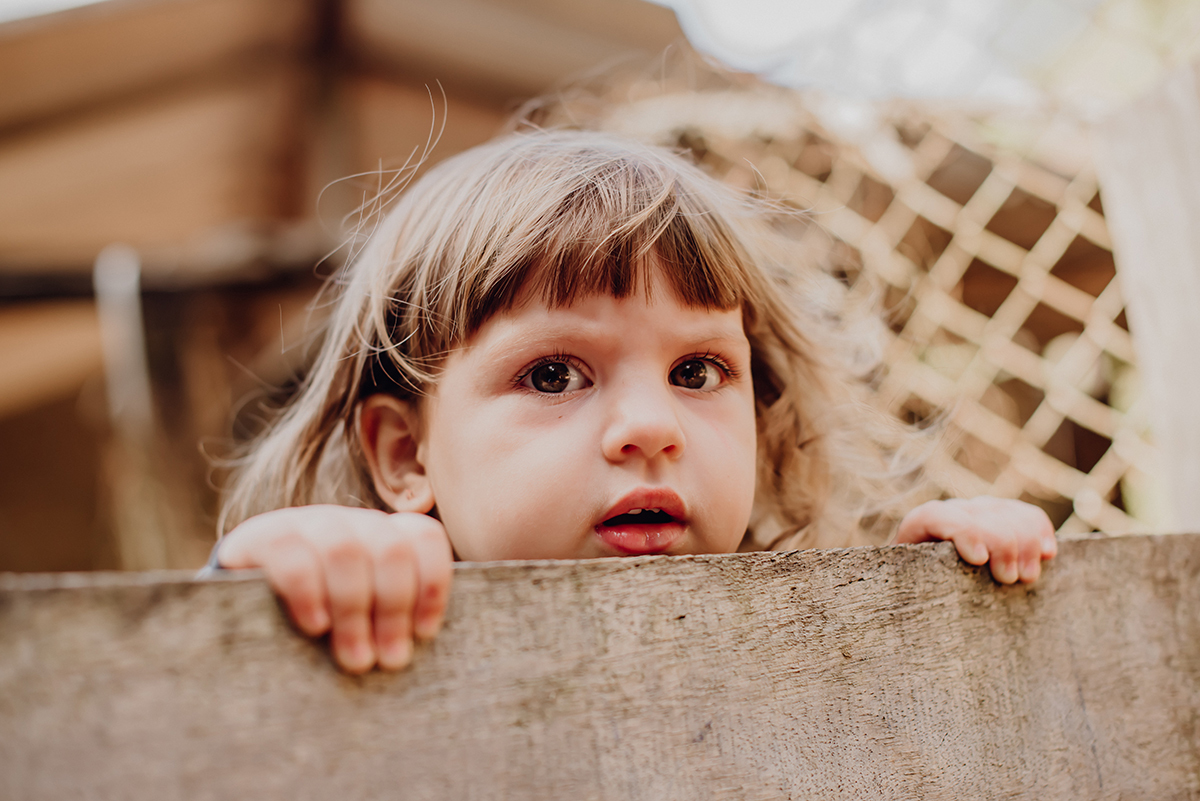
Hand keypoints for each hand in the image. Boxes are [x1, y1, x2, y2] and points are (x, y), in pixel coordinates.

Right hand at [215, 505, 453, 673]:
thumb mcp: (364, 616)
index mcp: (384, 535)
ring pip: (344, 551)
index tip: (425, 633)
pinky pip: (293, 556)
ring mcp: (309, 523)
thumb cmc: (323, 619)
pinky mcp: (266, 536)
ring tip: (355, 659)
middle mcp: (351, 522)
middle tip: (389, 661)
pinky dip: (310, 594)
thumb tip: (418, 652)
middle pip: (390, 548)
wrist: (242, 601)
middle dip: (395, 609)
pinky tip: (316, 628)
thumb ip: (392, 622)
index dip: (432, 583)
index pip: (424, 537)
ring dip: (354, 611)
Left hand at [894, 497, 1056, 583]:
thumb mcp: (910, 594)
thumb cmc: (920, 596)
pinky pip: (1030, 516)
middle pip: (984, 516)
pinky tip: (1047, 555)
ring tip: (1026, 577)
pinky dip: (1042, 533)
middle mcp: (954, 513)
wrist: (933, 585)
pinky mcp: (1008, 519)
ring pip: (1011, 515)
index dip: (963, 532)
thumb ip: (912, 592)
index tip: (979, 560)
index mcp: (921, 528)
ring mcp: (983, 512)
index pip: (937, 517)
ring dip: (1026, 545)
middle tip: (1008, 580)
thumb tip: (910, 615)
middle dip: (1003, 547)